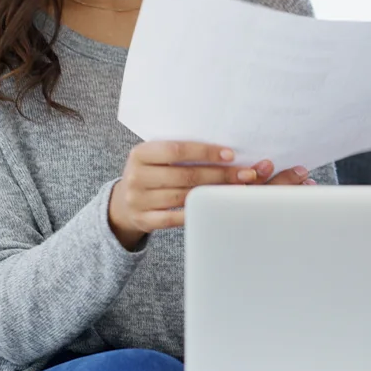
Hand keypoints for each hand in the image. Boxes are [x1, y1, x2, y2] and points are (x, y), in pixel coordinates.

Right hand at [108, 141, 310, 248]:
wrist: (123, 203)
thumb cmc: (151, 173)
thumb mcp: (155, 157)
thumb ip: (180, 152)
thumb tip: (225, 150)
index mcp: (140, 154)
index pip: (177, 150)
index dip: (206, 152)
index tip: (231, 154)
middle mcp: (136, 176)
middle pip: (186, 175)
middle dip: (220, 174)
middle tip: (247, 173)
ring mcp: (139, 200)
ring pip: (184, 197)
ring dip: (215, 193)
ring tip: (238, 190)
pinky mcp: (145, 220)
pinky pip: (176, 218)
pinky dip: (198, 212)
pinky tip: (217, 207)